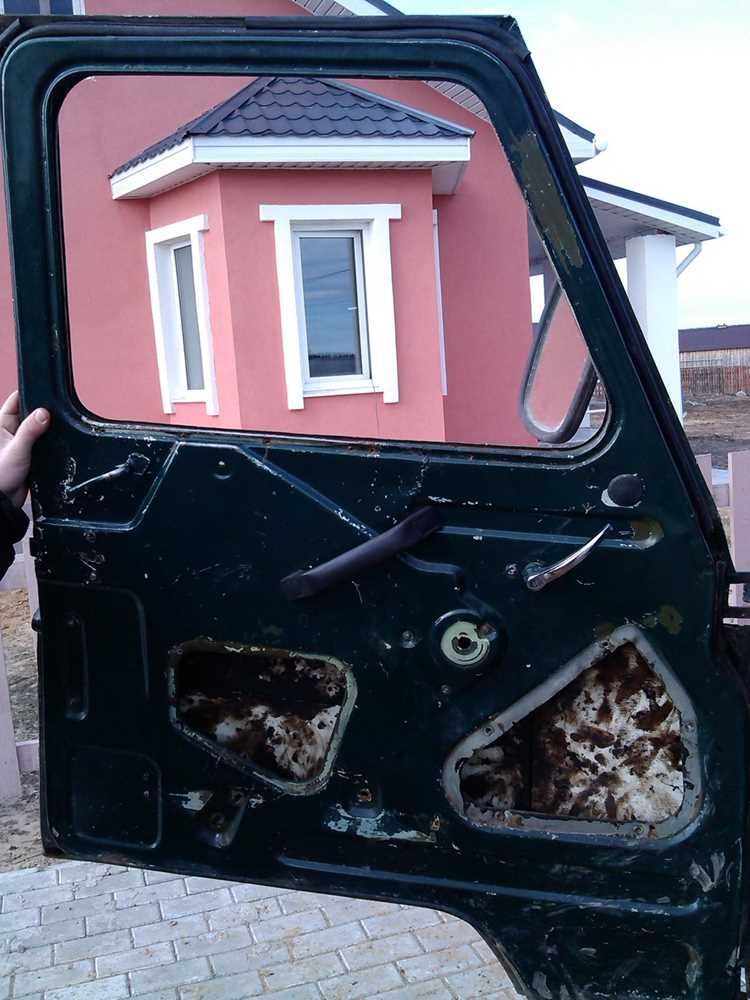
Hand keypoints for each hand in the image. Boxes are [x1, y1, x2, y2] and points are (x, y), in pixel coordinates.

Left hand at [0, 391, 49, 506]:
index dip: (31, 394)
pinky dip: (50, 443)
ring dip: (48, 429)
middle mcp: (12, 430)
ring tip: (57, 430)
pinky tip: (57, 444)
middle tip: (56, 414)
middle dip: (44, 412)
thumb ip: (30, 430)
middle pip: (32, 412)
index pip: (17, 399)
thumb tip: (44, 413)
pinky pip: (44, 443)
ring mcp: (22, 441)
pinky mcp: (32, 453)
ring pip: (40, 428)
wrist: (4, 501)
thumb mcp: (16, 449)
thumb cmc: (0, 474)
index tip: (47, 394)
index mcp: (2, 423)